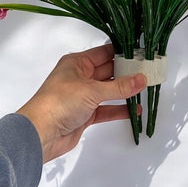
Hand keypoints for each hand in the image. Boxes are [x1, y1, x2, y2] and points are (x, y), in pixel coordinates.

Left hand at [16, 44, 146, 162]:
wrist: (40, 134)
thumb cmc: (58, 103)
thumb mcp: (92, 90)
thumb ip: (119, 86)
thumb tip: (141, 79)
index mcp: (77, 63)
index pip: (104, 53)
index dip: (122, 53)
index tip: (140, 54)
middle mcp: (80, 77)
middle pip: (108, 71)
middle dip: (127, 73)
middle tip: (147, 72)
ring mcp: (82, 96)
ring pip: (108, 91)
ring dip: (124, 92)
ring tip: (144, 89)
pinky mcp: (85, 114)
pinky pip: (106, 109)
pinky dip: (119, 109)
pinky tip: (133, 110)